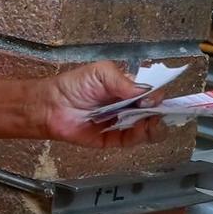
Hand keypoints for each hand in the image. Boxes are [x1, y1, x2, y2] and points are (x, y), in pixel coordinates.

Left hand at [35, 62, 169, 149]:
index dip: (158, 96)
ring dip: (155, 125)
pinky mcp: (114, 139)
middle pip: (156, 112)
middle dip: (161, 112)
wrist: (51, 106)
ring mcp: (123, 123)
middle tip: (156, 111)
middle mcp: (129, 106)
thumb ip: (125, 81)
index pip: (153, 93)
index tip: (156, 98)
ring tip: (150, 120)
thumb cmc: (74, 85)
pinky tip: (141, 127)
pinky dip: (141, 135)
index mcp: (128, 89)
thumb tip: (148, 93)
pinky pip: (134, 140)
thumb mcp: (101, 73)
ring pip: (150, 128)